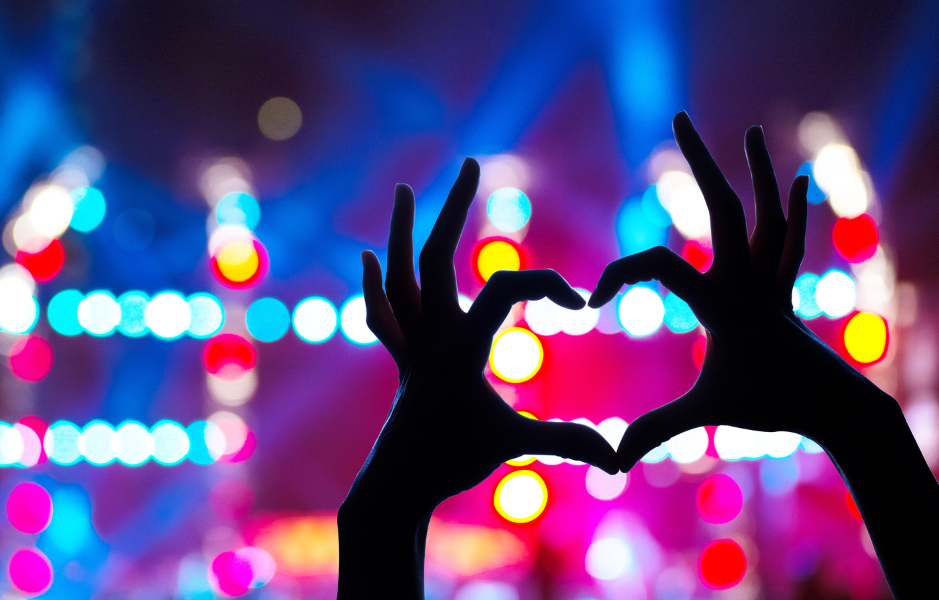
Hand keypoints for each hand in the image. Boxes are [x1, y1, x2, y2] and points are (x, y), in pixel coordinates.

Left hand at [350, 158, 617, 513]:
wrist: (395, 487)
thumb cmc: (454, 464)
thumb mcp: (516, 448)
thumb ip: (567, 442)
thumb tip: (621, 457)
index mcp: (462, 348)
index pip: (506, 288)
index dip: (550, 285)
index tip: (582, 306)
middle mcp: (430, 337)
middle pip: (435, 257)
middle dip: (452, 208)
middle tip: (469, 164)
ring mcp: (410, 345)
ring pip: (398, 276)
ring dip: (399, 231)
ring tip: (402, 191)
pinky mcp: (401, 359)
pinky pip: (383, 312)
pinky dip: (375, 283)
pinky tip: (367, 258)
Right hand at [587, 112, 889, 469]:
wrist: (837, 407)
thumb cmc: (769, 407)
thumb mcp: (707, 416)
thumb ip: (657, 429)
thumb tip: (612, 460)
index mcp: (721, 302)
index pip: (657, 265)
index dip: (615, 275)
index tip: (590, 304)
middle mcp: (749, 279)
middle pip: (722, 207)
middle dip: (699, 162)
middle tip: (679, 119)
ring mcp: (771, 280)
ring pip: (763, 212)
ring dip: (754, 172)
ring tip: (750, 133)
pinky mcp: (784, 289)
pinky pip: (789, 237)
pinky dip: (789, 208)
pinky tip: (794, 183)